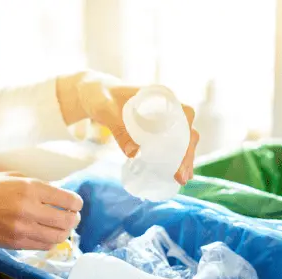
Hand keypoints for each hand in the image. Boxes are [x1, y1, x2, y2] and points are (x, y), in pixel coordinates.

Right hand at [0, 172, 82, 249]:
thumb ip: (36, 185)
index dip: (76, 203)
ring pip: (58, 237)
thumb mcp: (12, 177)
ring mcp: (22, 229)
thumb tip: (58, 194)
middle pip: (67, 220)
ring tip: (62, 227)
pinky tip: (47, 234)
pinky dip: (50, 241)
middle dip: (74, 218)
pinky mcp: (14, 243)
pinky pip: (43, 246)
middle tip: (72, 216)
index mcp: (29, 188)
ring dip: (64, 232)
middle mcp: (29, 209)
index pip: (68, 200)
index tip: (75, 203)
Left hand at [57, 71, 198, 183]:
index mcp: (160, 97)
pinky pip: (168, 144)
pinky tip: (174, 174)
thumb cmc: (100, 96)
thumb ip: (117, 127)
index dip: (188, 133)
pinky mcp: (153, 131)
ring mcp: (160, 120)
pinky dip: (173, 158)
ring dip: (183, 159)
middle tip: (181, 176)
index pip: (185, 114)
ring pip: (180, 140)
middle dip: (187, 154)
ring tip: (182, 179)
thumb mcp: (105, 109)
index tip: (183, 152)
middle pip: (186, 131)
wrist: (93, 95)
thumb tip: (134, 153)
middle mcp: (165, 108)